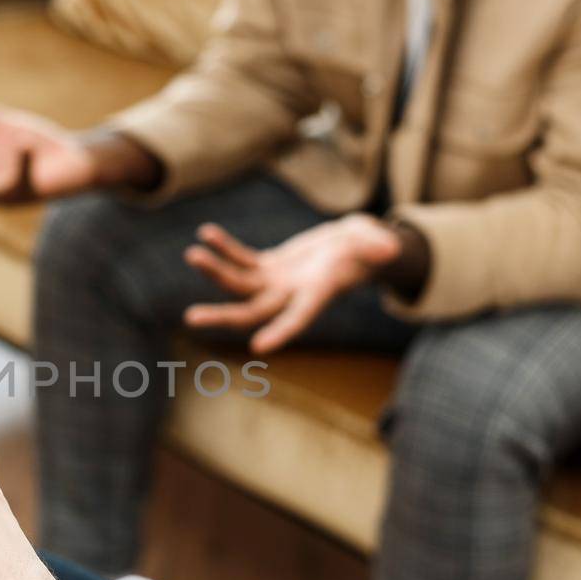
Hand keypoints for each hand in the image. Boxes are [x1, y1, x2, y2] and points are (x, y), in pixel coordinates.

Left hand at [183, 215, 401, 353]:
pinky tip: (207, 232)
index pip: (298, 318)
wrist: (355, 247)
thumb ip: (377, 247)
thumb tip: (390, 247)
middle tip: (191, 318)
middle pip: (252, 312)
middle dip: (223, 316)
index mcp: (318, 295)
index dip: (282, 332)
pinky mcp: (269, 266)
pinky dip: (225, 247)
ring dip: (215, 270)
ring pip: (239, 283)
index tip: (260, 347)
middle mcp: (291, 295)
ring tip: (192, 254)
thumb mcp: (376, 243)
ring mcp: (277, 283)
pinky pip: (241, 258)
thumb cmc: (370, 247)